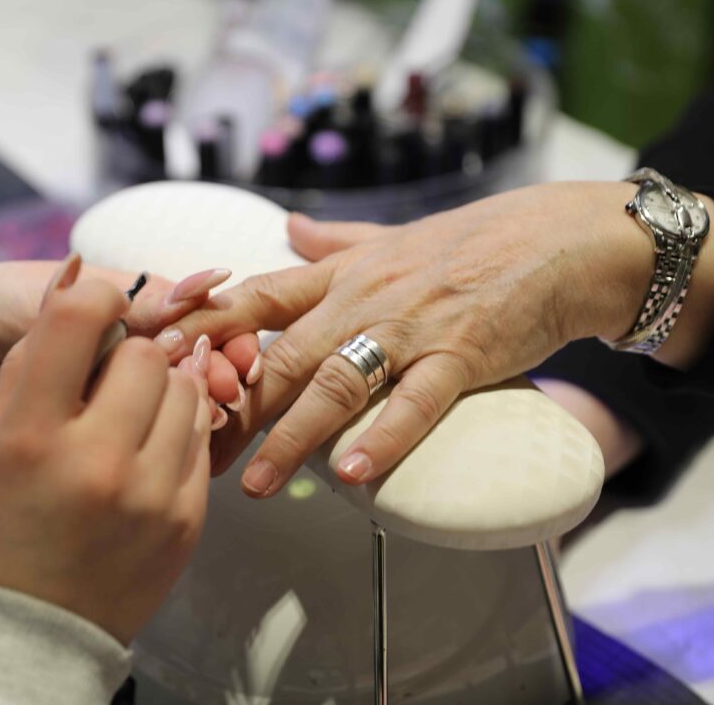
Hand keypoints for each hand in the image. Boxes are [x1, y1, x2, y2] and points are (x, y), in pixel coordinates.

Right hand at [0, 259, 213, 644]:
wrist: (39, 631)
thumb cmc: (6, 528)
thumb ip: (36, 362)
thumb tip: (81, 286)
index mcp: (33, 437)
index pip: (78, 319)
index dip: (92, 300)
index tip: (96, 311)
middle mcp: (96, 462)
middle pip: (147, 353)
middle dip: (130, 357)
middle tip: (109, 384)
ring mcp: (151, 493)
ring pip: (187, 389)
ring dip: (163, 390)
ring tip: (131, 418)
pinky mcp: (188, 518)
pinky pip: (202, 438)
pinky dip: (178, 432)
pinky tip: (147, 453)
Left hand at [160, 181, 672, 496]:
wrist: (558, 239)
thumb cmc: (472, 244)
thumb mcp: (390, 237)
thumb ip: (331, 239)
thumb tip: (283, 228)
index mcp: (341, 272)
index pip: (254, 298)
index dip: (202, 329)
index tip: (155, 361)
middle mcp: (364, 296)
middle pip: (281, 353)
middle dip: (232, 405)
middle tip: (190, 449)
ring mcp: (412, 325)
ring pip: (336, 382)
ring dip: (291, 435)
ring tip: (254, 483)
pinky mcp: (462, 351)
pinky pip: (417, 400)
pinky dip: (385, 437)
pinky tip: (354, 475)